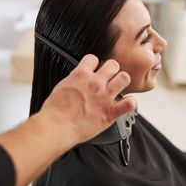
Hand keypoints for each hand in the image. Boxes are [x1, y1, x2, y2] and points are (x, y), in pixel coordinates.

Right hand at [0, 54, 135, 185]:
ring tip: (119, 86)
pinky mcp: (110, 112)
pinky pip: (129, 104)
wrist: (57, 127)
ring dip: (122, 82)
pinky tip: (126, 104)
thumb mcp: (60, 88)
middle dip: (112, 69)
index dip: (94, 63)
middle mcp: (95, 83)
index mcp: (80, 75)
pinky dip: (130, 103)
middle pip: (113, 65)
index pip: (93, 58)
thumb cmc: (55, 111)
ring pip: (124, 78)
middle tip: (109, 76)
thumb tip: (75, 81)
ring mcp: (105, 97)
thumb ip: (72, 81)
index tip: (94, 68)